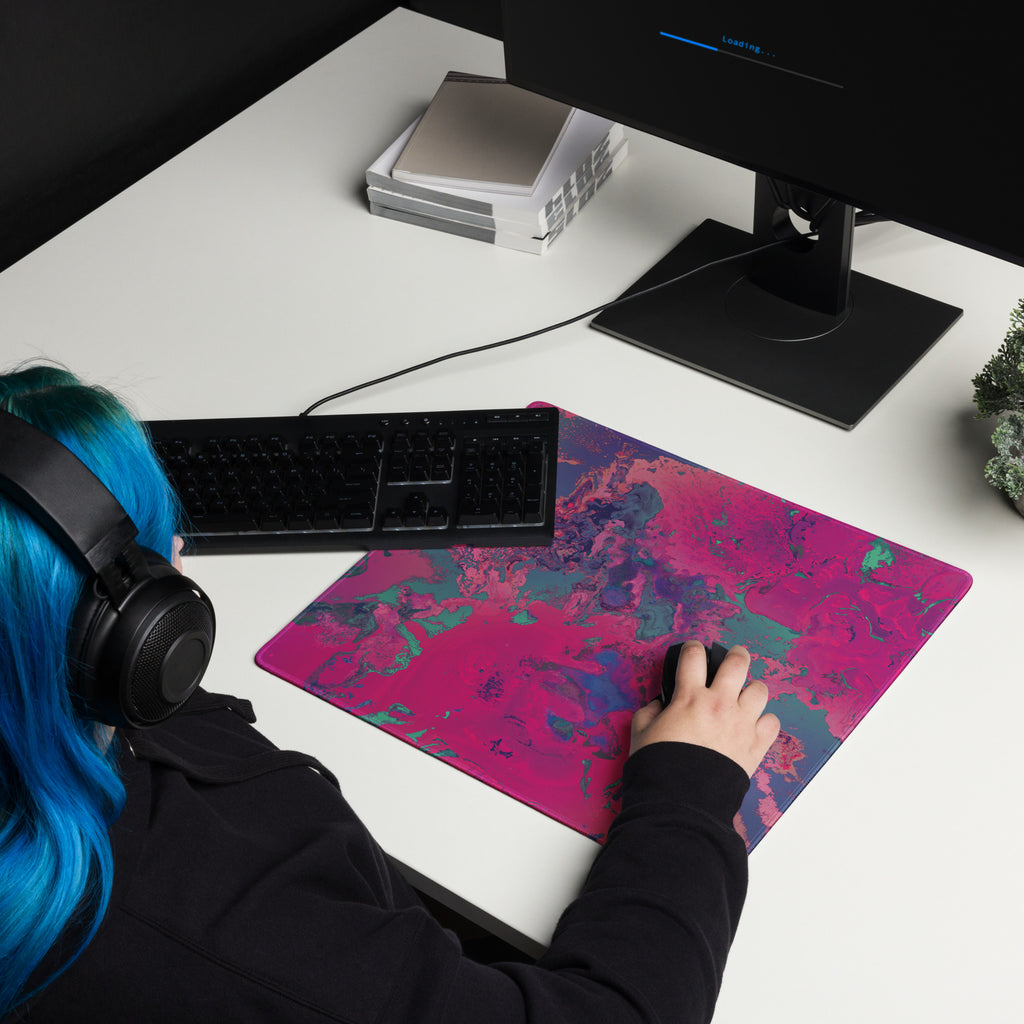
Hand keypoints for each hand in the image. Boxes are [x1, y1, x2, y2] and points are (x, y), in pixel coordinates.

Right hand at [630, 642, 779, 777]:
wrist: (683, 799)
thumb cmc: (659, 765)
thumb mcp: (641, 732)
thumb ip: (649, 711)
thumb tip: (659, 704)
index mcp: (689, 697)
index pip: (693, 656)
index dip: (692, 648)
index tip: (692, 651)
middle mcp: (719, 704)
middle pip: (737, 663)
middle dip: (736, 655)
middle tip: (734, 657)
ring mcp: (741, 723)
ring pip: (760, 690)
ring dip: (752, 690)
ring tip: (745, 696)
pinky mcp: (756, 744)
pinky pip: (772, 722)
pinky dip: (764, 721)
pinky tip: (754, 725)